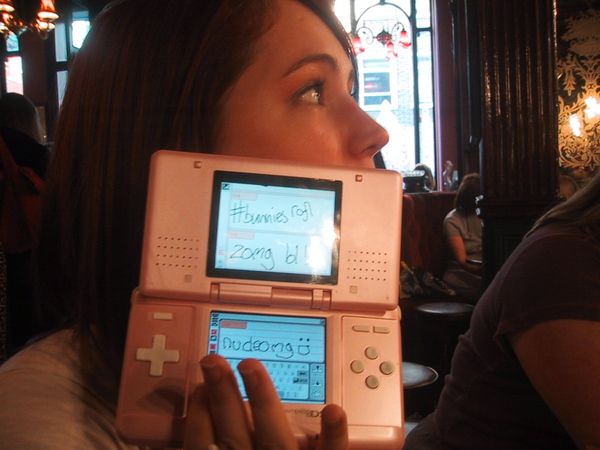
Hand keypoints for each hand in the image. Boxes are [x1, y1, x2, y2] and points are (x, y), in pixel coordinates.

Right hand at [183, 354, 347, 449]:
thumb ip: (210, 443)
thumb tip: (201, 412)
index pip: (203, 443)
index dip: (198, 415)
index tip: (197, 390)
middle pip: (233, 432)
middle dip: (222, 394)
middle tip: (212, 361)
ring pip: (273, 435)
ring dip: (261, 398)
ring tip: (250, 366)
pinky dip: (333, 433)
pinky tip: (333, 409)